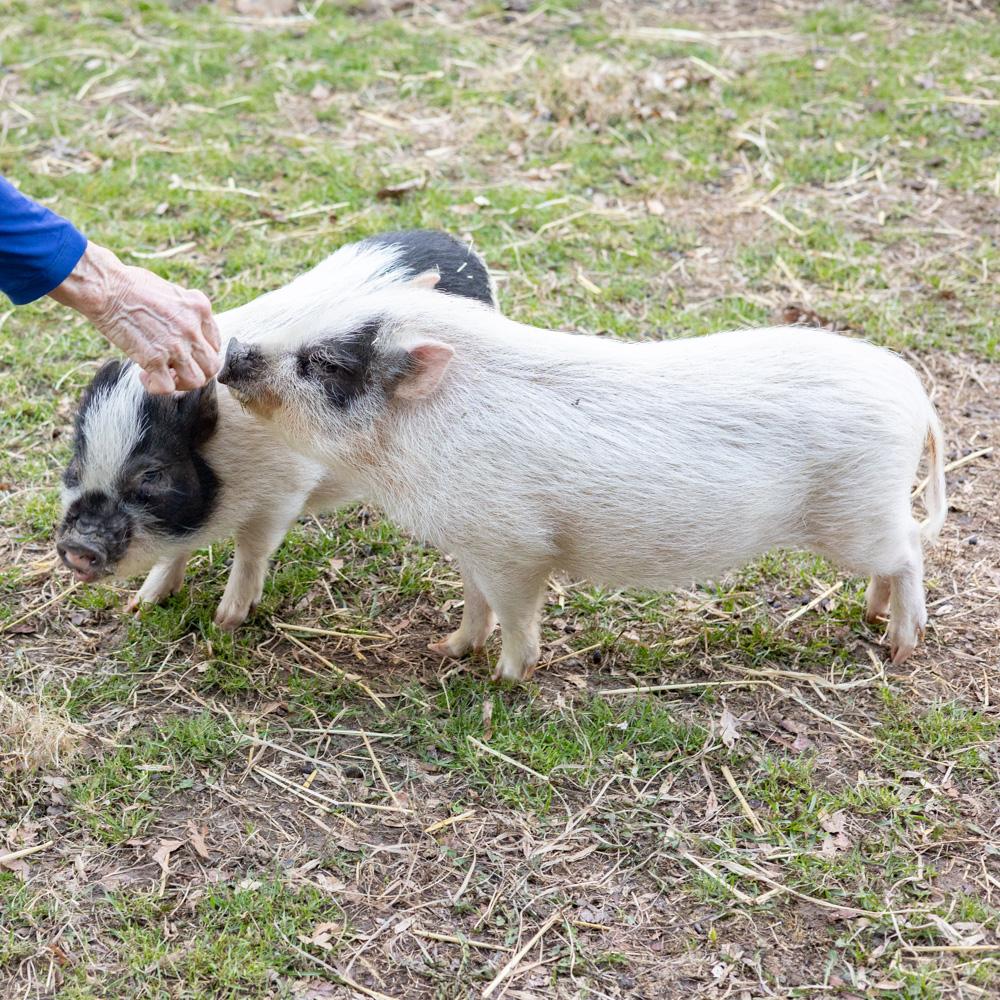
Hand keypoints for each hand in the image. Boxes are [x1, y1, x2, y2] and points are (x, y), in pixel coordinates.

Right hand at [50, 242, 219, 393]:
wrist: (104, 286)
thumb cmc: (130, 284)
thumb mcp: (171, 291)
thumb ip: (185, 311)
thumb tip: (184, 328)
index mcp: (200, 308)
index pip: (215, 343)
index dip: (200, 354)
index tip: (185, 354)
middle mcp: (193, 328)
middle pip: (211, 365)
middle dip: (196, 371)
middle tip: (177, 369)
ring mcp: (175, 345)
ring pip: (197, 380)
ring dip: (181, 384)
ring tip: (165, 374)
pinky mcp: (154, 359)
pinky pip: (167, 388)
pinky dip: (156, 388)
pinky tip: (144, 376)